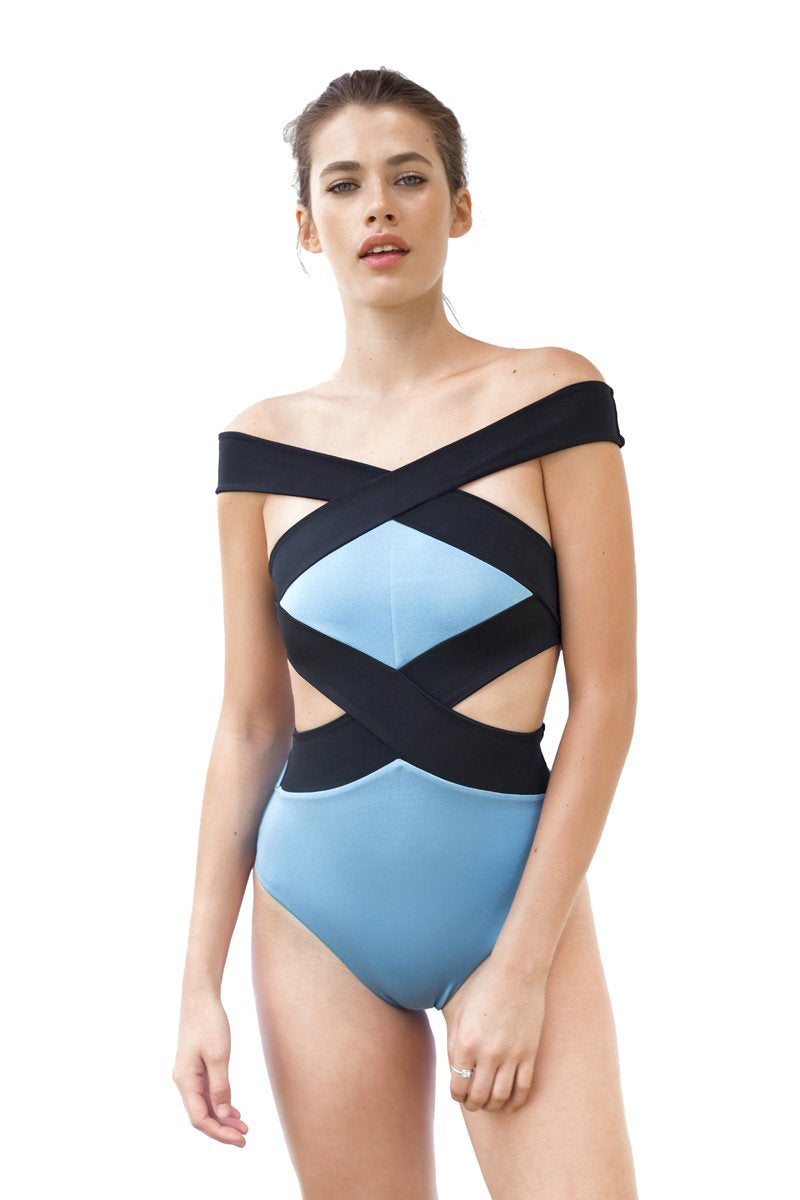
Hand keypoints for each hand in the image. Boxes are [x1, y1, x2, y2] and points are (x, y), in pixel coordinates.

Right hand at [172, 992, 248, 1146]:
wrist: (200, 997)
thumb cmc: (209, 1022)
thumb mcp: (219, 1055)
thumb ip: (220, 1086)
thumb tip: (223, 1114)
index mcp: (185, 1080)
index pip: (200, 1118)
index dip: (219, 1132)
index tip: (240, 1139)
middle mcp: (184, 1081)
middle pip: (201, 1115)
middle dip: (222, 1129)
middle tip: (245, 1137)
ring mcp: (190, 1074)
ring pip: (205, 1105)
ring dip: (223, 1118)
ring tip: (244, 1127)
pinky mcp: (197, 1067)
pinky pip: (207, 1093)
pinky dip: (221, 1103)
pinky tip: (234, 1110)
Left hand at [444, 953, 546, 1113]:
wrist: (516, 971)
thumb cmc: (482, 985)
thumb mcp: (458, 1011)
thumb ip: (453, 1041)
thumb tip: (453, 1069)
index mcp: (465, 1043)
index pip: (458, 1087)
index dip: (457, 1095)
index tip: (460, 1093)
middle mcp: (487, 1053)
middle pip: (478, 1097)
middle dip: (473, 1104)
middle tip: (473, 1102)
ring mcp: (510, 1055)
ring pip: (500, 1097)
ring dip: (493, 1106)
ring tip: (489, 1102)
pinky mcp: (529, 1053)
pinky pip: (523, 1089)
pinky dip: (515, 1101)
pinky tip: (509, 1101)